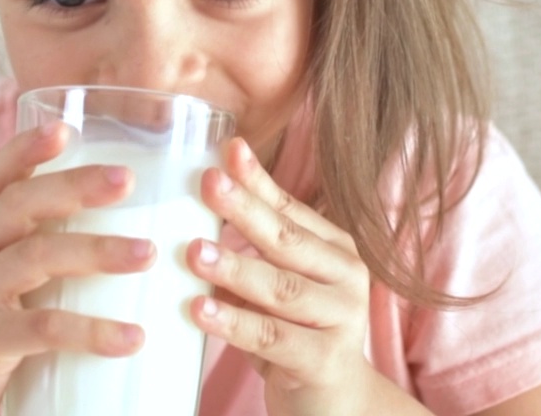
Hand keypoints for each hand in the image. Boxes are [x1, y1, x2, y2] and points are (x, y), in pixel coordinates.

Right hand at [0, 122, 155, 415]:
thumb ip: (35, 261)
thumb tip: (120, 241)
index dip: (25, 149)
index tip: (66, 128)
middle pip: (20, 204)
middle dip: (75, 185)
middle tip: (128, 180)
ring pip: (35, 257)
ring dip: (97, 250)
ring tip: (148, 253)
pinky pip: (42, 329)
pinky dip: (91, 331)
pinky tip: (131, 337)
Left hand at [187, 138, 383, 415]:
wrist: (336, 403)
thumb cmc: (296, 331)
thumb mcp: (276, 282)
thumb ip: (251, 246)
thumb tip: (197, 195)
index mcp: (335, 248)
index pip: (290, 208)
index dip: (258, 179)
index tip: (228, 149)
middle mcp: (346, 277)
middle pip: (287, 240)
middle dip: (245, 210)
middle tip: (208, 183)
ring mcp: (341, 319)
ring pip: (281, 289)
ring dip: (236, 268)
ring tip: (194, 251)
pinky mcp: (324, 361)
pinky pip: (273, 338)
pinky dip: (235, 322)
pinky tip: (200, 310)